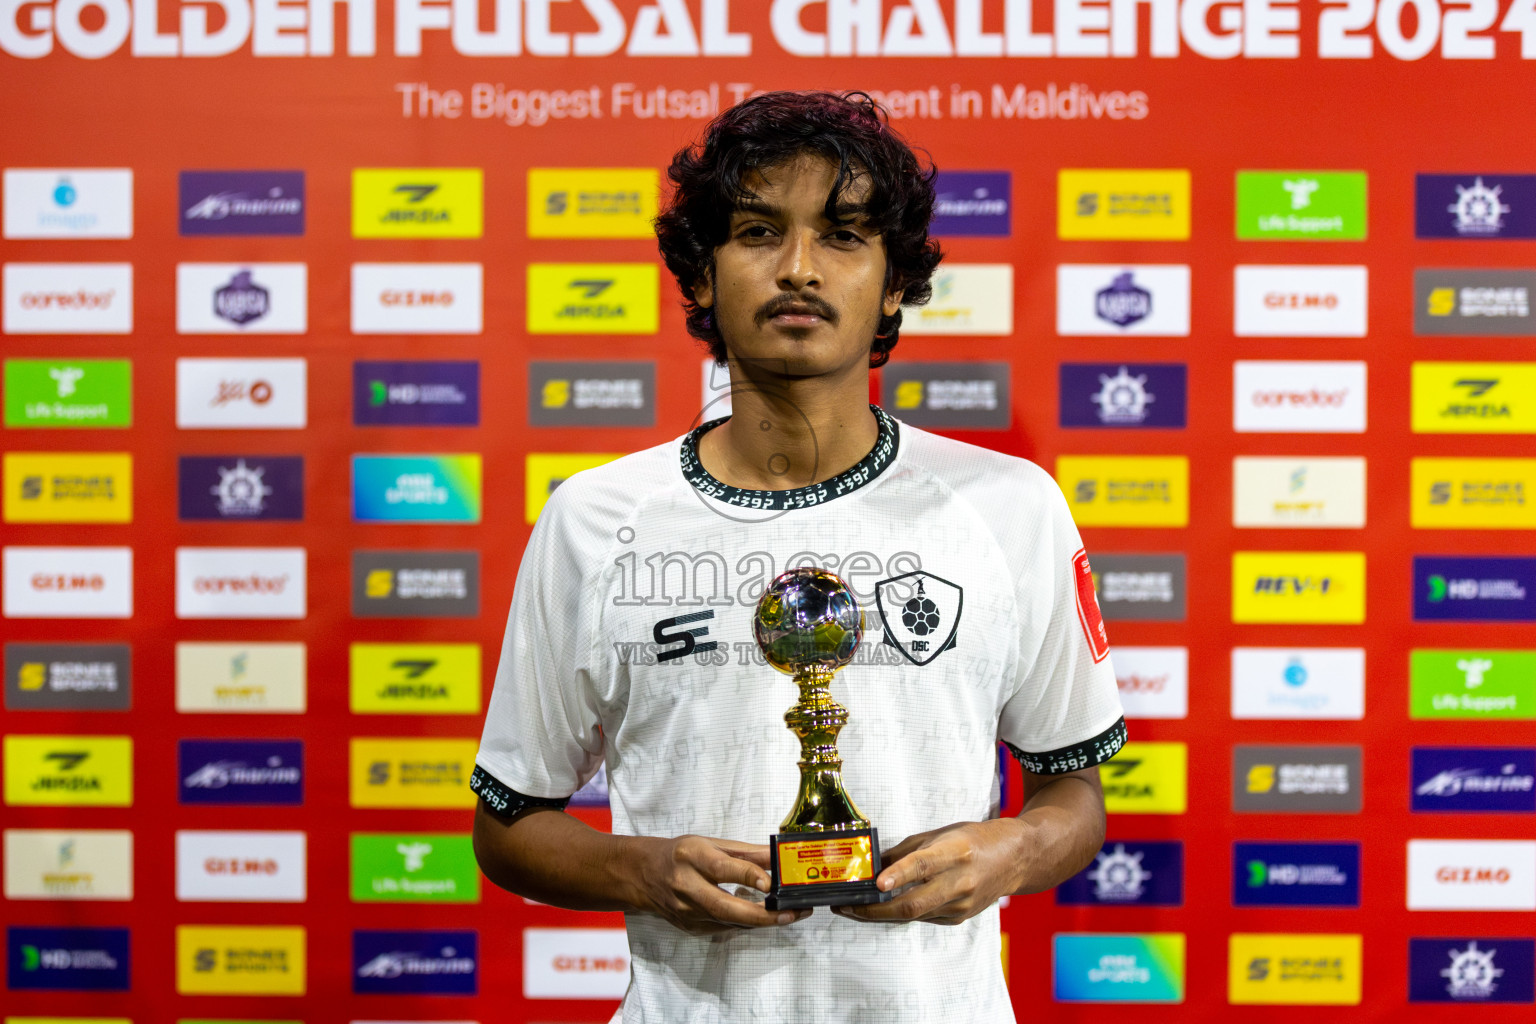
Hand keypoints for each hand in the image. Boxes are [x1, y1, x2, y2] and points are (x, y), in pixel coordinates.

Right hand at [629, 834, 811, 934]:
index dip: (747, 876)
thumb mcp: (710, 843)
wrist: (643, 875)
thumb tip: (776, 856)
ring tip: (790, 914)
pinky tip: (765, 918)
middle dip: (762, 914)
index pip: (721, 869)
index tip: (771, 882)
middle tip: (791, 912)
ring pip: (729, 922)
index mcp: (691, 857)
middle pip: (725, 907)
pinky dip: (747, 923)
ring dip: (762, 921)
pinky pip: (725, 928)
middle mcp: (686, 886)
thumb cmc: (679, 854)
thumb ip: (745, 853)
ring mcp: (686, 912)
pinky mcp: (690, 927)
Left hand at [832, 820, 1022, 925]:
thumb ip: (906, 851)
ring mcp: (960, 904)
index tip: (876, 883)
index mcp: (955, 853)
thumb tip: (873, 863)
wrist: (1014, 859)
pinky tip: (882, 908)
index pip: (922, 866)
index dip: (898, 875)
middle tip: (847, 907)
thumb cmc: (974, 840)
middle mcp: (960, 882)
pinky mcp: (958, 918)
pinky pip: (923, 918)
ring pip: (914, 915)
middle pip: (913, 904)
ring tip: (853, 909)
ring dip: (881, 914)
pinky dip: (901, 913)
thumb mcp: (940, 834)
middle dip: (875, 910)